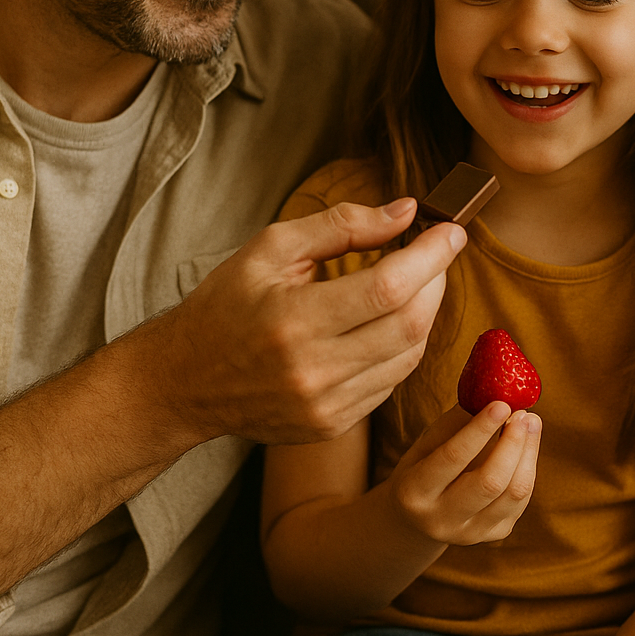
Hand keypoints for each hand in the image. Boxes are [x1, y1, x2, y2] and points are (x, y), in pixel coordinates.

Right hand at [150, 198, 465, 445]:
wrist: (183, 382)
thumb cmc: (225, 305)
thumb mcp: (270, 249)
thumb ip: (341, 225)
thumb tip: (406, 211)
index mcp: (294, 320)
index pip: (388, 287)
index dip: (431, 256)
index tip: (451, 231)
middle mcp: (314, 370)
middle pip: (409, 324)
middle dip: (437, 281)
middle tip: (438, 254)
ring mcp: (326, 404)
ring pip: (409, 356)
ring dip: (426, 314)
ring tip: (417, 283)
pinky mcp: (333, 424)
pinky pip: (391, 382)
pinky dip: (403, 346)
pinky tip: (391, 322)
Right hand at [385, 402, 540, 545]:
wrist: (417, 518)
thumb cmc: (423, 466)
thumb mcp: (426, 443)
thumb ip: (457, 423)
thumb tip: (492, 392)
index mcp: (415, 492)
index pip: (453, 458)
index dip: (480, 429)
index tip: (502, 403)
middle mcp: (440, 519)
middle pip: (490, 482)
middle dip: (512, 442)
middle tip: (522, 413)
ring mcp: (469, 533)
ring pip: (513, 493)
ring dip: (528, 453)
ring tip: (531, 422)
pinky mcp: (492, 535)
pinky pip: (520, 501)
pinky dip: (528, 468)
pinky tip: (526, 446)